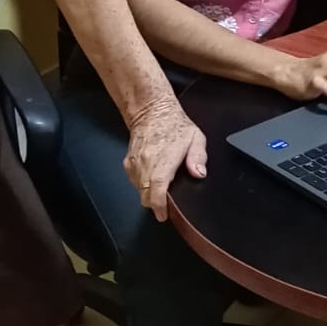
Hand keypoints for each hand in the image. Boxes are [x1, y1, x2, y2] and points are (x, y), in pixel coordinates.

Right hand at [123, 98, 207, 222]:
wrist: (151, 111)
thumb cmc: (174, 125)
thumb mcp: (196, 138)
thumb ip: (198, 157)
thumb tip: (199, 174)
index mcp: (164, 159)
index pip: (158, 188)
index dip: (159, 205)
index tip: (163, 214)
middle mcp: (146, 163)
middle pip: (145, 195)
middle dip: (155, 203)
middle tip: (166, 205)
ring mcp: (135, 163)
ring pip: (138, 189)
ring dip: (148, 194)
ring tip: (160, 191)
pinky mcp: (128, 162)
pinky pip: (132, 181)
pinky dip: (141, 185)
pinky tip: (151, 180)